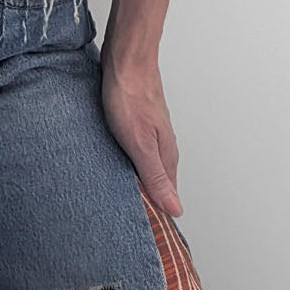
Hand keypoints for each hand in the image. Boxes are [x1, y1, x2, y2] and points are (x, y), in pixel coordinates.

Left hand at [99, 52, 182, 217]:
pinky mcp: (137, 119)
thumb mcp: (140, 143)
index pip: (167, 196)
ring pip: (146, 163)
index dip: (157, 214)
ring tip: (120, 195)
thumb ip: (156, 177)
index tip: (146, 233)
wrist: (126, 57)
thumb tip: (175, 209)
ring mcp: (151, 130)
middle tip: (129, 218)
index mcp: (166, 155)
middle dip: (146, 198)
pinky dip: (126, 158)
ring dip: (135, 178)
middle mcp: (162, 144)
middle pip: (158, 181)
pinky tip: (114, 160)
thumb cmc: (130, 95)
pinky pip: (135, 147)